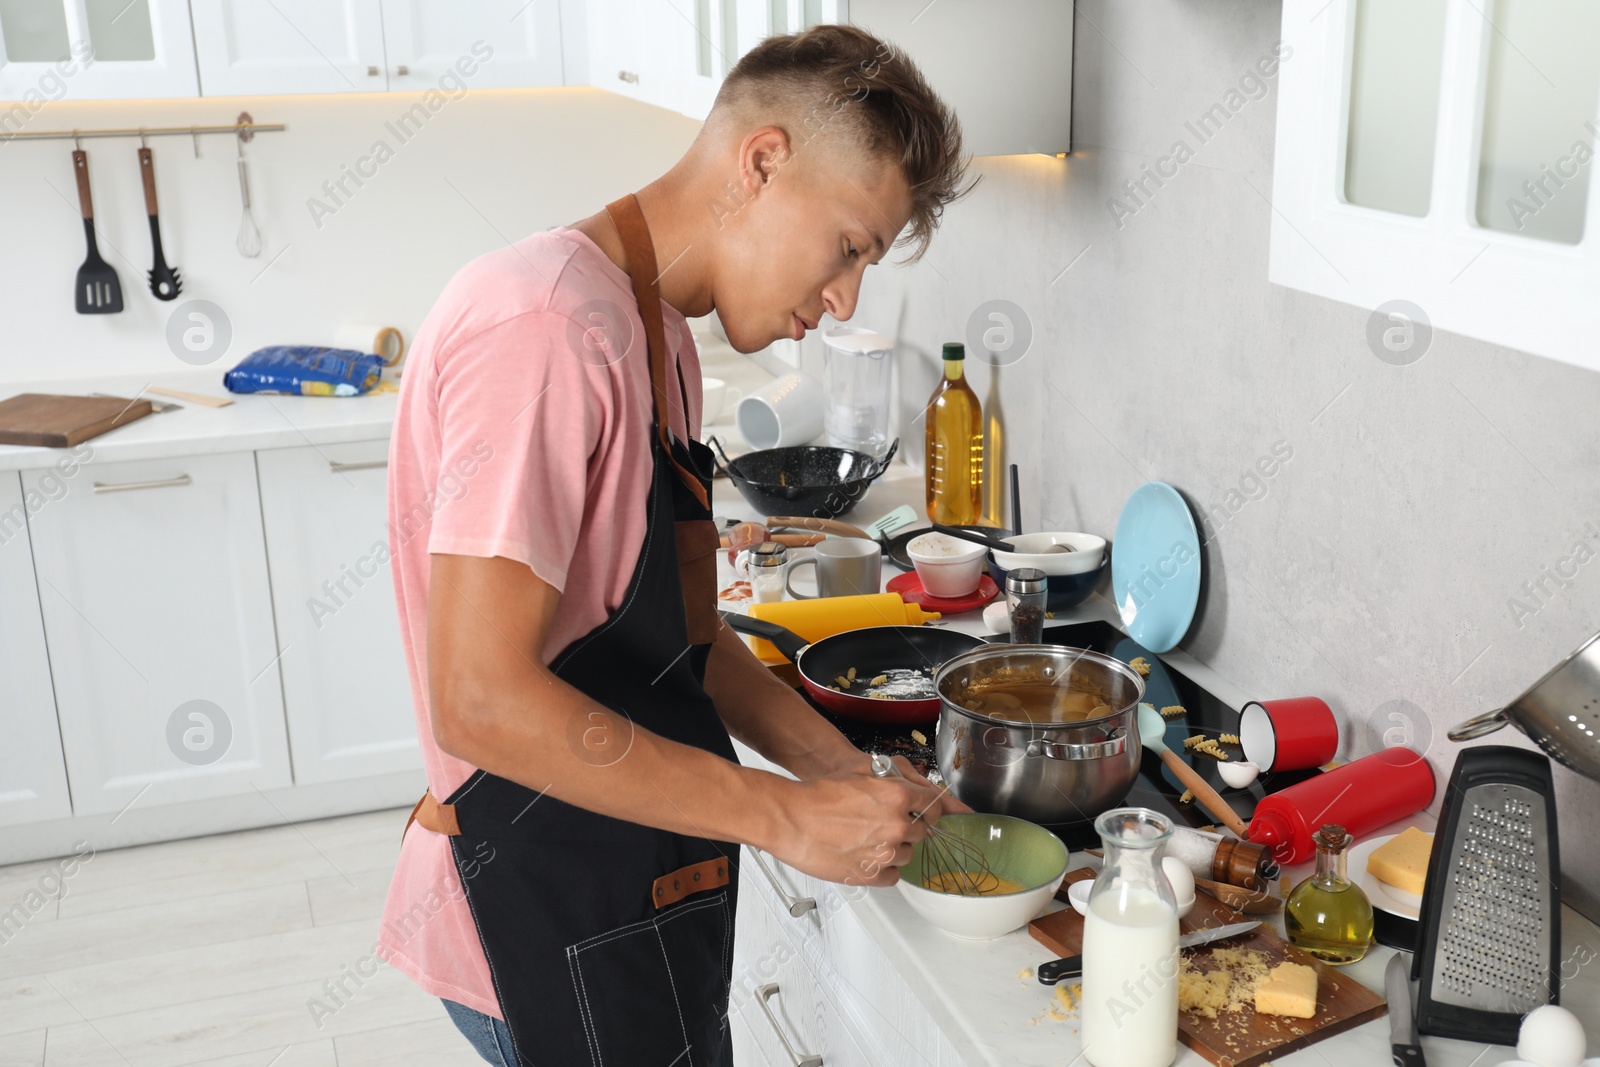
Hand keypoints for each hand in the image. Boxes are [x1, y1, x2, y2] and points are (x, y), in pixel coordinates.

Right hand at [763, 754, 966, 887]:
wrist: (791, 818)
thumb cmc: (819, 795)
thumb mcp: (862, 773)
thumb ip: (895, 780)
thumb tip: (916, 788)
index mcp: (898, 796)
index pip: (934, 806)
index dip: (928, 810)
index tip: (924, 813)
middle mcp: (897, 826)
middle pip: (921, 832)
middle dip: (908, 828)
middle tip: (885, 824)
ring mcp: (885, 853)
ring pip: (907, 855)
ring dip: (895, 849)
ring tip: (869, 840)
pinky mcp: (871, 875)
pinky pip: (893, 876)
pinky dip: (884, 869)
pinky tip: (867, 857)